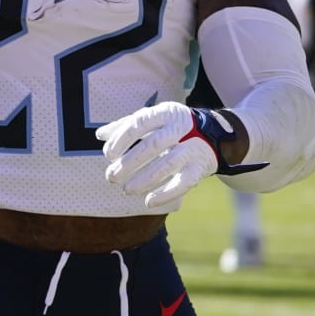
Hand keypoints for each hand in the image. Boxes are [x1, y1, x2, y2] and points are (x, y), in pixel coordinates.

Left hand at [96, 103, 261, 210]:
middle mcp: (181, 128)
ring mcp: (193, 148)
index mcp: (164, 113)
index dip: (122, 139)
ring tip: (126, 189)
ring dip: (144, 180)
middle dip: (129, 163)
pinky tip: (148, 202)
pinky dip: (166, 194)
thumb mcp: (152, 119)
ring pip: (167, 165)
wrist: (215, 134)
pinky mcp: (201, 167)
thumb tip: (99, 134)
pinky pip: (184, 182)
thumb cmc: (172, 126)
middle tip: (111, 177)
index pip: (139, 124)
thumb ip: (126, 125)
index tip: (108, 155)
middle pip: (152, 146)